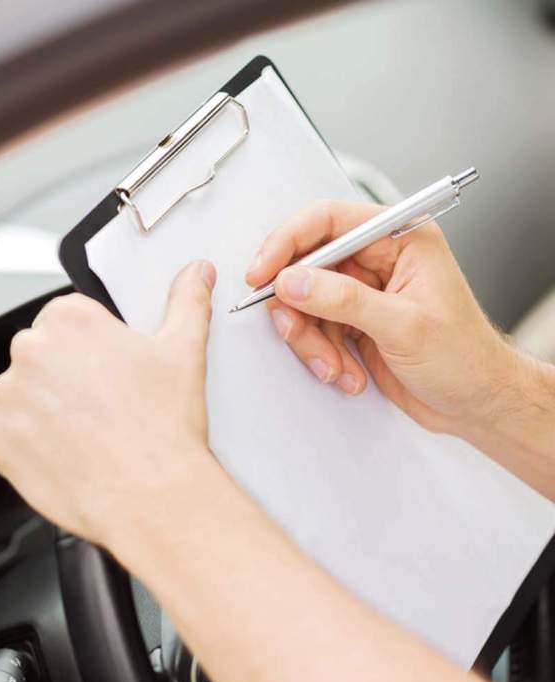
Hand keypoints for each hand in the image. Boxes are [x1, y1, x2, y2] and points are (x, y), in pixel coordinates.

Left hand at [0, 260, 215, 548]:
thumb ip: (187, 302)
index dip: (93, 349)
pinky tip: (68, 452)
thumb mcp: (184, 353)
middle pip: (42, 356)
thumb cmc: (162, 430)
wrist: (148, 497)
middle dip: (67, 378)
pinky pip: (7, 434)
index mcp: (69, 319)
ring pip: (24, 396)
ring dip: (46, 410)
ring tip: (89, 434)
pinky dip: (30, 444)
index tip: (110, 372)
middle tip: (105, 407)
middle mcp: (30, 351)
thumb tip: (195, 275)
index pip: (68, 320)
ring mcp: (8, 396)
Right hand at [246, 199, 516, 437]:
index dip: (288, 244)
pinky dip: (322, 356)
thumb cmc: (464, 359)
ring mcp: (365, 293)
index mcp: (401, 238)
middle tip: (295, 333)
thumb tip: (295, 281)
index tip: (263, 273)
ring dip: (312, 342)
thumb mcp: (404, 326)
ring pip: (306, 304)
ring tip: (335, 367)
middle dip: (298, 307)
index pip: (328, 221)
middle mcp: (380, 260)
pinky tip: (348, 374)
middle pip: (308, 266)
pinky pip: (317, 331)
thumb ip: (344, 300)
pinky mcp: (355, 324)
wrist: (475, 404)